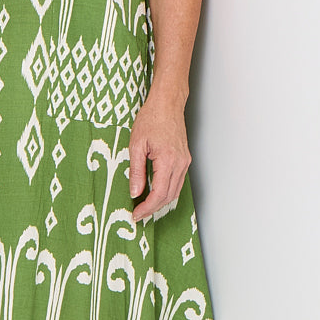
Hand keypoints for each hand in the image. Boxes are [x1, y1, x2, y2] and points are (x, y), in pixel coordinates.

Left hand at [127, 94, 190, 222]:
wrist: (167, 104)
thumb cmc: (151, 119)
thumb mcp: (136, 145)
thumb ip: (136, 171)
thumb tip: (135, 192)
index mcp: (168, 161)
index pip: (159, 194)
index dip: (147, 208)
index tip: (136, 214)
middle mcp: (180, 164)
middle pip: (169, 197)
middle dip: (153, 209)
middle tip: (138, 215)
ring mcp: (184, 162)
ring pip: (175, 191)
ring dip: (160, 202)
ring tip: (144, 207)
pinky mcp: (184, 159)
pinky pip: (177, 182)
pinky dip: (167, 192)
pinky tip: (155, 193)